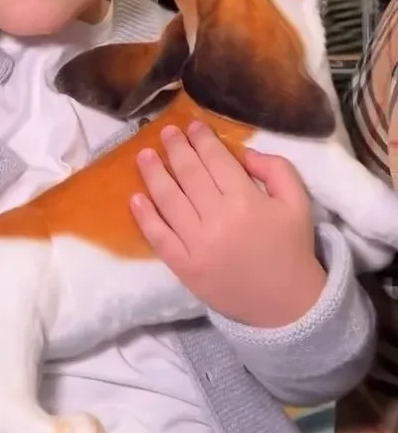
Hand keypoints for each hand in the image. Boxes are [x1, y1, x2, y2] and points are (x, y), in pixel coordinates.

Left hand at [130, 121, 325, 327]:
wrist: (287, 306)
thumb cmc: (291, 248)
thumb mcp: (297, 202)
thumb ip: (276, 168)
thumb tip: (243, 153)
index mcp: (246, 199)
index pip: (215, 160)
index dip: (201, 139)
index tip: (192, 125)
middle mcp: (218, 218)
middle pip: (189, 174)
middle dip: (175, 148)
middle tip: (166, 132)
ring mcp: (198, 244)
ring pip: (169, 200)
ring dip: (154, 174)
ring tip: (144, 155)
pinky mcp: (185, 267)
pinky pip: (159, 237)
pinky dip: (145, 217)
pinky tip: (135, 198)